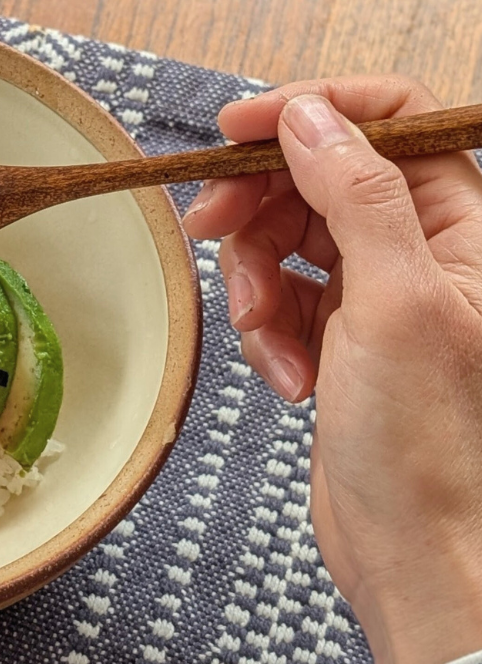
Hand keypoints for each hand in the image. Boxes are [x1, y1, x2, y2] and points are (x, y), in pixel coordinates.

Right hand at [184, 76, 481, 663]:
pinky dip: (267, 330)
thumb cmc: (429, 443)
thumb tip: (309, 116)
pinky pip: (281, 297)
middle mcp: (426, 249)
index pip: (392, 120)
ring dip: (258, 282)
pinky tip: (287, 378)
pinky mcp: (340, 337)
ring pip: (290, 237)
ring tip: (266, 339)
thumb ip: (355, 194)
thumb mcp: (393, 302)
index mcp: (467, 224)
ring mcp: (379, 294)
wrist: (416, 552)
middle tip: (208, 227)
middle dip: (263, 207)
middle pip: (322, 176)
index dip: (312, 111)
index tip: (237, 128)